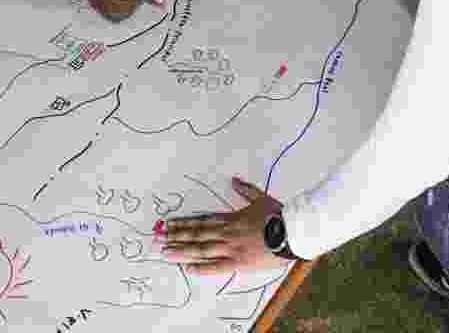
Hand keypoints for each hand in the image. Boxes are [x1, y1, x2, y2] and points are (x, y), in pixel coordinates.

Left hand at [161, 176, 290, 274]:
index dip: (183, 224)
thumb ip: (245, 190)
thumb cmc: (277, 215)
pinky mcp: (239, 262)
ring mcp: (231, 248)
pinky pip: (216, 266)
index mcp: (230, 219)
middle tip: (157, 239)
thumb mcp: (261, 198)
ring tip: (165, 252)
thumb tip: (234, 180)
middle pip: (196, 235)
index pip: (201, 222)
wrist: (291, 231)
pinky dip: (202, 267)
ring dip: (182, 251)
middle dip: (175, 237)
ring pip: (201, 249)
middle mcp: (226, 233)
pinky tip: (188, 268)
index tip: (168, 225)